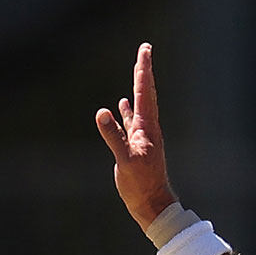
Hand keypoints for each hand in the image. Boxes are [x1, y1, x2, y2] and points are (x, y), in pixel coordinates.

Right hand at [95, 42, 175, 228]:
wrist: (153, 206)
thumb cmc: (142, 186)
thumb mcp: (125, 161)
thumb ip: (114, 136)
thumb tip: (102, 112)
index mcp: (147, 128)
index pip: (144, 92)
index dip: (143, 70)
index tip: (145, 49)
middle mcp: (148, 129)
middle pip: (145, 93)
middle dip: (143, 71)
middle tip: (145, 50)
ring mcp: (143, 138)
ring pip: (139, 106)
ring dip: (137, 88)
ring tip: (137, 70)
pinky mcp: (136, 148)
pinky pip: (131, 123)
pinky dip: (127, 111)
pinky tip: (122, 105)